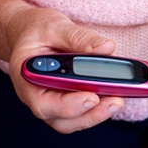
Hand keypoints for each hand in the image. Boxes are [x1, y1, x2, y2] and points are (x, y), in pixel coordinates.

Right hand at [7, 7, 124, 133]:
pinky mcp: (67, 102)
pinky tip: (115, 94)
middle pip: (62, 120)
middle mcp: (37, 96)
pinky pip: (83, 113)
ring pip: (74, 121)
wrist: (31, 33)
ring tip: (119, 98)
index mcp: (28, 77)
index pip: (43, 103)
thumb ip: (79, 38)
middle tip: (116, 101)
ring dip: (98, 114)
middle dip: (91, 114)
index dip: (69, 105)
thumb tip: (106, 48)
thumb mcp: (56, 26)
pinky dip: (99, 107)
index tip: (92, 97)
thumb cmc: (38, 31)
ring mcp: (52, 103)